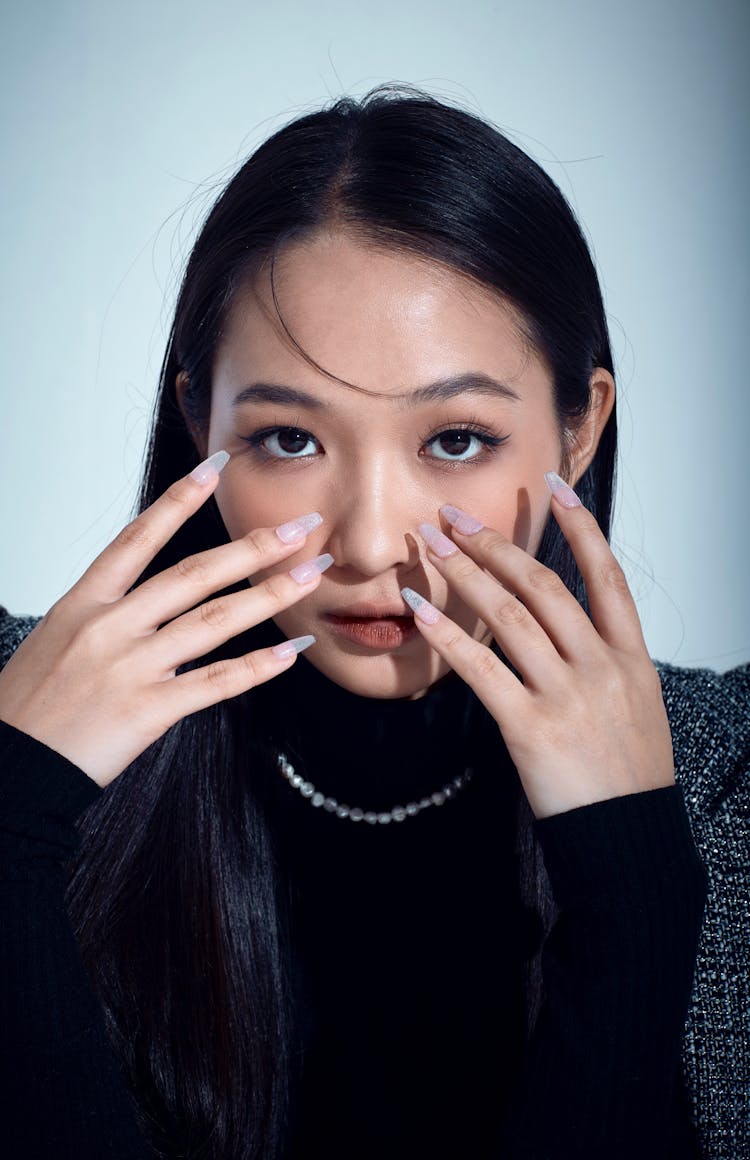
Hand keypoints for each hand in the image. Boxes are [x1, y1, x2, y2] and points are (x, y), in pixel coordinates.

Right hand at [0, 453, 329, 787]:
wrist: (11, 766)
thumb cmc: (28, 706)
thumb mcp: (56, 640)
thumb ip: (105, 616)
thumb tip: (147, 607)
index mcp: (83, 603)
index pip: (138, 538)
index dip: (179, 500)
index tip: (215, 468)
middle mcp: (109, 626)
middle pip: (193, 574)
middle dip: (253, 548)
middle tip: (298, 527)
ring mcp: (130, 666)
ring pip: (213, 621)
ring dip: (269, 596)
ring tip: (308, 577)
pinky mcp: (147, 709)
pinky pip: (215, 682)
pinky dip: (257, 666)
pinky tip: (289, 652)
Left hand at [402, 475, 674, 818]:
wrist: (625, 837)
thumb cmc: (626, 775)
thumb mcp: (637, 707)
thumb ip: (605, 661)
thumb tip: (569, 628)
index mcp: (631, 658)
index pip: (607, 577)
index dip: (580, 529)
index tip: (553, 491)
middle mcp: (601, 666)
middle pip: (543, 588)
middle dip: (495, 545)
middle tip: (453, 516)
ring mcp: (568, 695)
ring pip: (509, 616)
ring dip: (465, 574)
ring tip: (431, 545)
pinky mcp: (531, 726)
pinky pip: (482, 670)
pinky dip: (449, 636)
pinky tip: (422, 611)